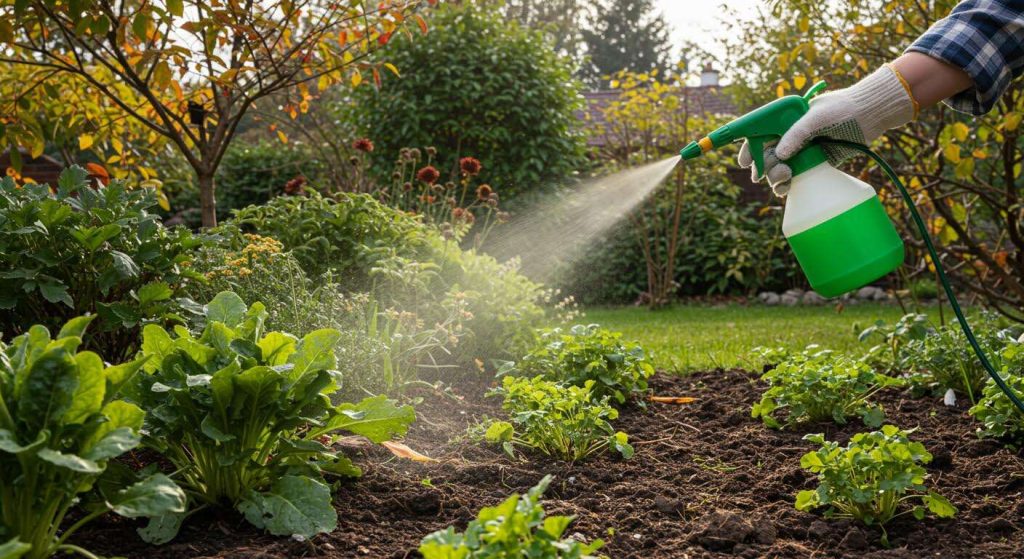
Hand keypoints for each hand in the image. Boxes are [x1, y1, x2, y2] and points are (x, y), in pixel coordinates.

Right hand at [739, 66, 915, 195]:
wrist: (872, 114)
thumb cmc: (844, 108)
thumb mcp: (817, 117)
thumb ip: (797, 133)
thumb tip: (779, 154)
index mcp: (788, 119)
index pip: (761, 133)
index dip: (750, 147)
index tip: (744, 162)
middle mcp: (792, 135)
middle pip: (768, 154)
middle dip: (763, 167)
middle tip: (766, 175)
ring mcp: (803, 150)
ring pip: (780, 168)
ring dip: (776, 177)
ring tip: (784, 179)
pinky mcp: (816, 162)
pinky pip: (796, 176)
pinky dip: (788, 184)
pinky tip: (787, 188)